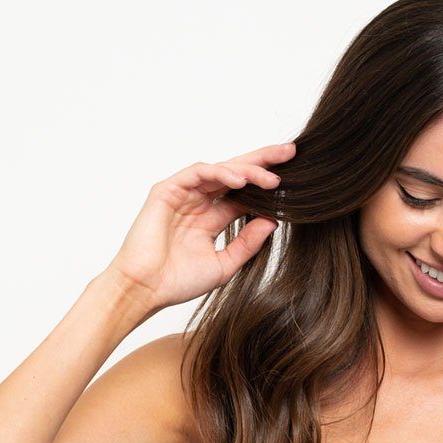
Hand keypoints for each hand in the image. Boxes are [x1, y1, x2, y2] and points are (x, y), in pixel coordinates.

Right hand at [103, 142, 295, 312]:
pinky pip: (197, 173)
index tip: (295, 180)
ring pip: (220, 170)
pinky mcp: (167, 190)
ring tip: (270, 178)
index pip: (245, 194)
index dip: (267, 185)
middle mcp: (199, 202)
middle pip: (236, 174)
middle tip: (291, 153)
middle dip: (263, 162)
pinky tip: (240, 180)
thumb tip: (273, 221)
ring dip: (247, 170)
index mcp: (212, 218)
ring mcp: (183, 194)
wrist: (146, 289)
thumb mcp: (225, 264)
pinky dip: (220, 173)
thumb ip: (247, 243)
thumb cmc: (178, 281)